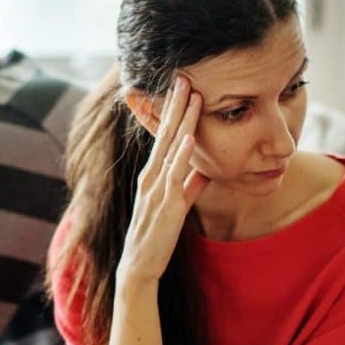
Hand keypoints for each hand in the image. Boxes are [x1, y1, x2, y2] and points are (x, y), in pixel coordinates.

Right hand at [117, 76, 209, 287]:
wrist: (139, 266)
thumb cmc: (156, 235)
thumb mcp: (176, 205)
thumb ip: (190, 185)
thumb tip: (205, 170)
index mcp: (152, 175)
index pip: (164, 137)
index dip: (173, 112)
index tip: (183, 88)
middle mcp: (151, 177)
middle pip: (165, 134)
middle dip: (175, 106)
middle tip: (184, 77)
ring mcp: (157, 190)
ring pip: (171, 148)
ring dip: (182, 121)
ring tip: (192, 96)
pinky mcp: (166, 206)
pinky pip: (175, 176)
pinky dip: (182, 156)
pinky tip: (189, 138)